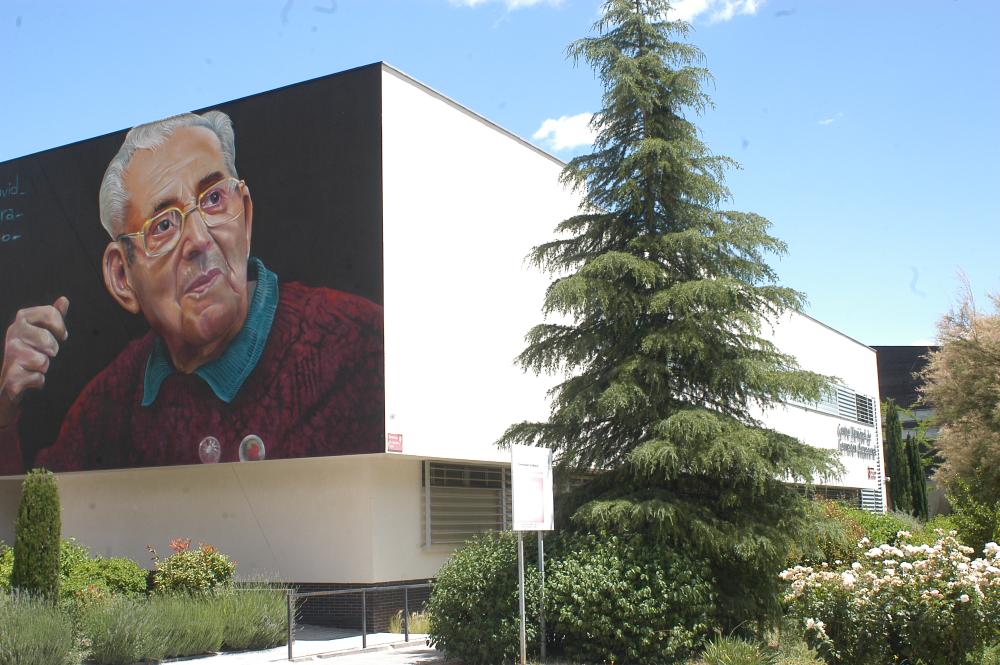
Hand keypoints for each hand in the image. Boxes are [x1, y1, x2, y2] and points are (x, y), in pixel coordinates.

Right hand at [0, 297, 68, 426]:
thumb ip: (52, 317)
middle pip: (47, 339)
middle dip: (51, 350)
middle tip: (43, 353)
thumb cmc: (30, 352)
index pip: (50, 313)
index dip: (60, 327)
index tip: (59, 336)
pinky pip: (38, 378)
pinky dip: (38, 381)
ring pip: (43, 361)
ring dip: (43, 367)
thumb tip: (64, 299)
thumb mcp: (41, 331)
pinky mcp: (11, 375)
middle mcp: (13, 333)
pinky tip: (27, 378)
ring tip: (33, 365)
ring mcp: (10, 354)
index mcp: (22, 319)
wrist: (9, 381)